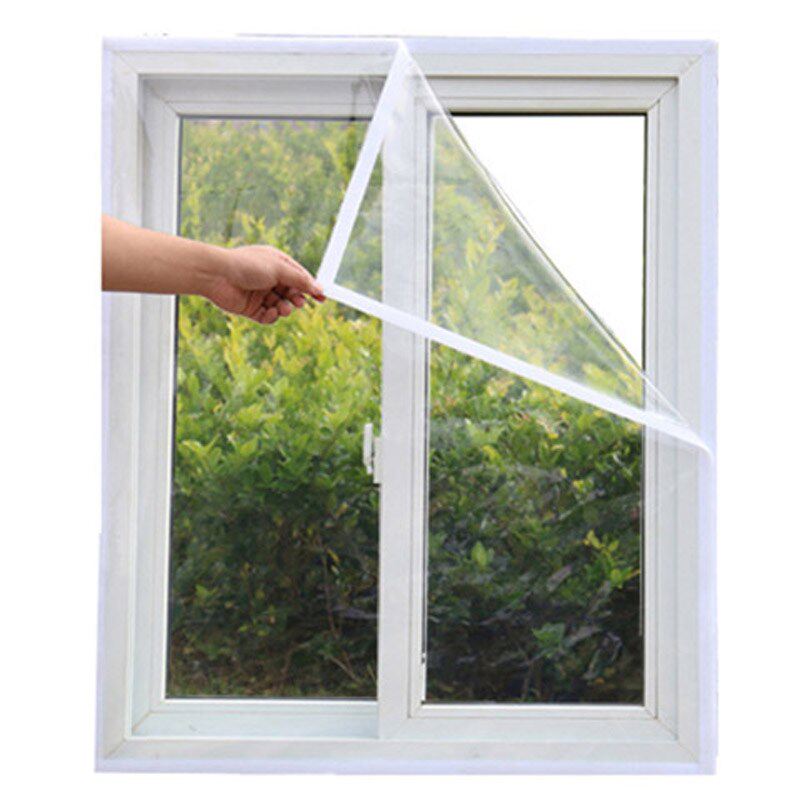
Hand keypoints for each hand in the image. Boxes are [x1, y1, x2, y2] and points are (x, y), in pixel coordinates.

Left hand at [204, 245, 325, 324]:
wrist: (216, 275)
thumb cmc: (247, 265)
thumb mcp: (279, 269)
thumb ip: (300, 280)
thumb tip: (319, 288)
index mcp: (276, 264)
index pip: (299, 277)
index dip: (311, 288)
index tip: (322, 299)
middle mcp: (269, 278)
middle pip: (291, 293)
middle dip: (297, 299)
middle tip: (299, 303)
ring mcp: (260, 294)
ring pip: (281, 306)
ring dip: (285, 309)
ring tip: (283, 308)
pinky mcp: (250, 308)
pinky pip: (268, 316)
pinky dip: (272, 317)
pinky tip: (272, 313)